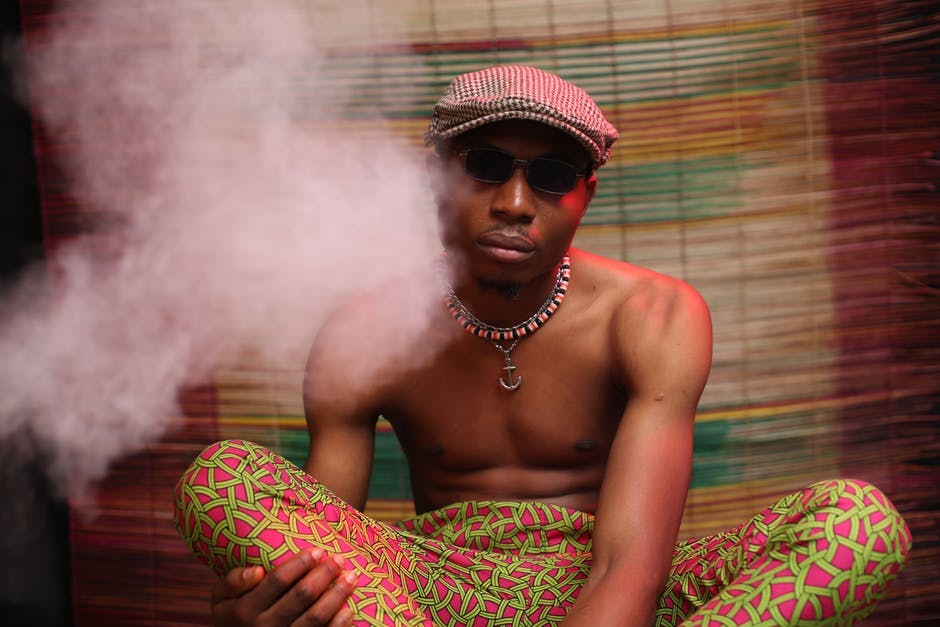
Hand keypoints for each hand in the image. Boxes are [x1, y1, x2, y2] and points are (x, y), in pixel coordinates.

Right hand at [211, 548, 356, 625]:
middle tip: (340, 559)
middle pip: (301, 596)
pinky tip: (349, 609)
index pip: (278, 581)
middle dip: (324, 574)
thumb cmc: (234, 617)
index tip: (317, 550)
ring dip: (337, 595)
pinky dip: (339, 624)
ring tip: (351, 577)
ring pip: (316, 617)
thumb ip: (233, 581)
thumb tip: (258, 571)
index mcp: (245, 611)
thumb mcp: (221, 599)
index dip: (300, 564)